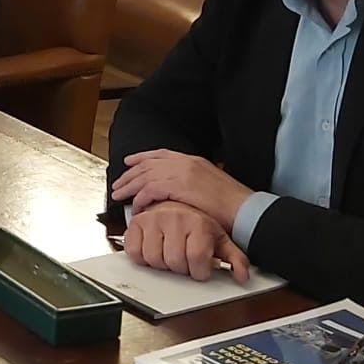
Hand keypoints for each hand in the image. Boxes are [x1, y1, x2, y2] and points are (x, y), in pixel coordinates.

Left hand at [111, 149, 253, 225]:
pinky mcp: (179, 186)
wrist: (246, 210)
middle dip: (130, 174)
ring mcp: (182, 172)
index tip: (129, 162)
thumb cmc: (231, 204)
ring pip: (145, 176)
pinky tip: (136, 208)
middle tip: (117, 184)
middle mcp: (185, 162)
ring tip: (118, 195)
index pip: (160, 154)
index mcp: (193, 160)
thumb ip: (192, 181)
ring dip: (129, 186)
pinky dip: (140, 199)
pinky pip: (150, 190)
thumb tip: (177, 190)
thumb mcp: (210, 184)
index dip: (141, 158)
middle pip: (148, 164)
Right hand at [120, 201, 249, 283]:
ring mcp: (153, 219)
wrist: (176, 202)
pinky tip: (153, 249)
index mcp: (197, 223)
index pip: (197, 258)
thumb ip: (234, 258)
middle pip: (174, 261)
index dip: (199, 270)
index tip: (200, 268)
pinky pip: (134, 250)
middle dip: (180, 268)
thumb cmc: (197, 222)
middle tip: (184, 259)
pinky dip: (141, 256)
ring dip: (161, 263)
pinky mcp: (136, 223)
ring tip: (169, 253)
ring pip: (153, 258)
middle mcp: (175, 218)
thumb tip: (242, 275)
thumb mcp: (219, 238)